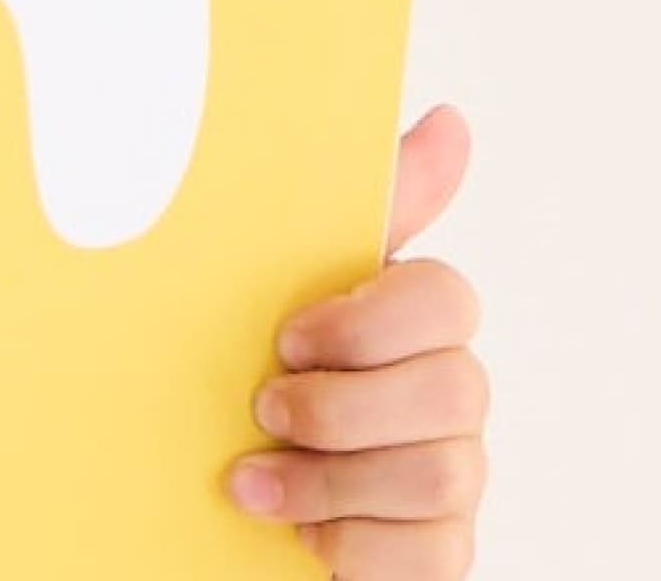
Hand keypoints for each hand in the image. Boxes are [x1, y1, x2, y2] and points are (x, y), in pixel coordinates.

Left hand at [231, 105, 487, 576]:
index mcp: (409, 319)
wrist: (208, 483)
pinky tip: (304, 534)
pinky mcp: (439, 550)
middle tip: (264, 409)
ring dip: (330, 483)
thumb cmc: (252, 370)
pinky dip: (354, 549)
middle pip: (453, 393)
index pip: (448, 297)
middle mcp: (446, 392)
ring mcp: (451, 473)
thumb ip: (357, 207)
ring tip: (257, 482)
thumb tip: (451, 122)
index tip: (285, 337)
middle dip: (342, 409)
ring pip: (441, 476)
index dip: (367, 323)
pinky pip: (435, 556)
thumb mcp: (274, 280)